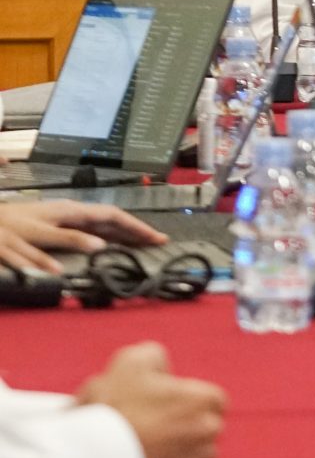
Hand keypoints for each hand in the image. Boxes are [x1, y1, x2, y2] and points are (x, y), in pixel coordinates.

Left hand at [0, 202, 162, 274]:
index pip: (113, 216)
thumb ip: (69, 239)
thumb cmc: (7, 227)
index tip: (155, 238)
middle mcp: (71, 212)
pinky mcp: (58, 227)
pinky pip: (91, 231)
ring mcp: (65, 218)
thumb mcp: (38, 234)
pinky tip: (109, 246)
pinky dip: (107, 238)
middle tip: (157, 242)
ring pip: (102, 225)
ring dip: (123, 234)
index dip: (136, 226)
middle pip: (112, 220)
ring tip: (140, 244)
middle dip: (136, 230)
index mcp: (71, 211)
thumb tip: (100, 245)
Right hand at [75, 343, 225, 457]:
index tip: (167, 407)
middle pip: (209, 424)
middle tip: (160, 429)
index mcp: (204, 397)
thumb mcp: (129, 362)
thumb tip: (163, 364)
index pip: (211, 399)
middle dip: (190, 426)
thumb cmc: (114, 405)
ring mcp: (204, 455)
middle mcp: (211, 425)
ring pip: (207, 450)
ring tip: (160, 450)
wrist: (95, 451)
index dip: (189, 402)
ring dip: (190, 450)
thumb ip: (154, 355)